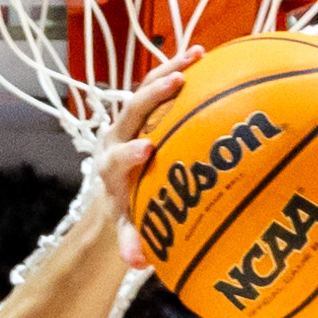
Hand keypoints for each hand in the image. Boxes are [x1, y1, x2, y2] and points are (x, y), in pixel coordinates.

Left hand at [97, 46, 201, 269]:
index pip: (116, 158)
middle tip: (175, 85)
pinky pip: (160, 82)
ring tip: (197, 55)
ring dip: (169, 70)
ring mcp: (129, 117)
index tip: (147, 149)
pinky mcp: (143, 105)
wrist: (114, 181)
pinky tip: (206, 54)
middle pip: (130, 111)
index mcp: (111, 166)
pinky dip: (179, 67)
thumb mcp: (129, 225)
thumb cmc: (127, 205)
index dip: (128, 152)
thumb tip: (138, 263)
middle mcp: (116, 135)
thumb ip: (132, 240)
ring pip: (145, 88)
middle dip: (150, 97)